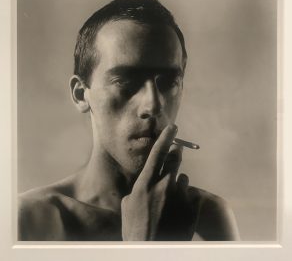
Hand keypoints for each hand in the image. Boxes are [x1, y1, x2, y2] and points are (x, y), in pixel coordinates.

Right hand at [121, 125, 195, 240]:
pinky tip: (177, 212)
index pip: (158, 153)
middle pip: (175, 160)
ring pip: (183, 179)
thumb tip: (144, 184)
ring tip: (169, 201)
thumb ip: (137, 189)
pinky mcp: (192, 208)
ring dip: (177, 184)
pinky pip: (191, 196)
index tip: (172, 127)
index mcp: (147, 183)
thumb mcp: (127, 206)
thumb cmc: (135, 230)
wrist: (152, 251)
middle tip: (174, 156)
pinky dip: (184, 199)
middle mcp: (165, 186)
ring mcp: (181, 197)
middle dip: (175, 155)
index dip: (165, 137)